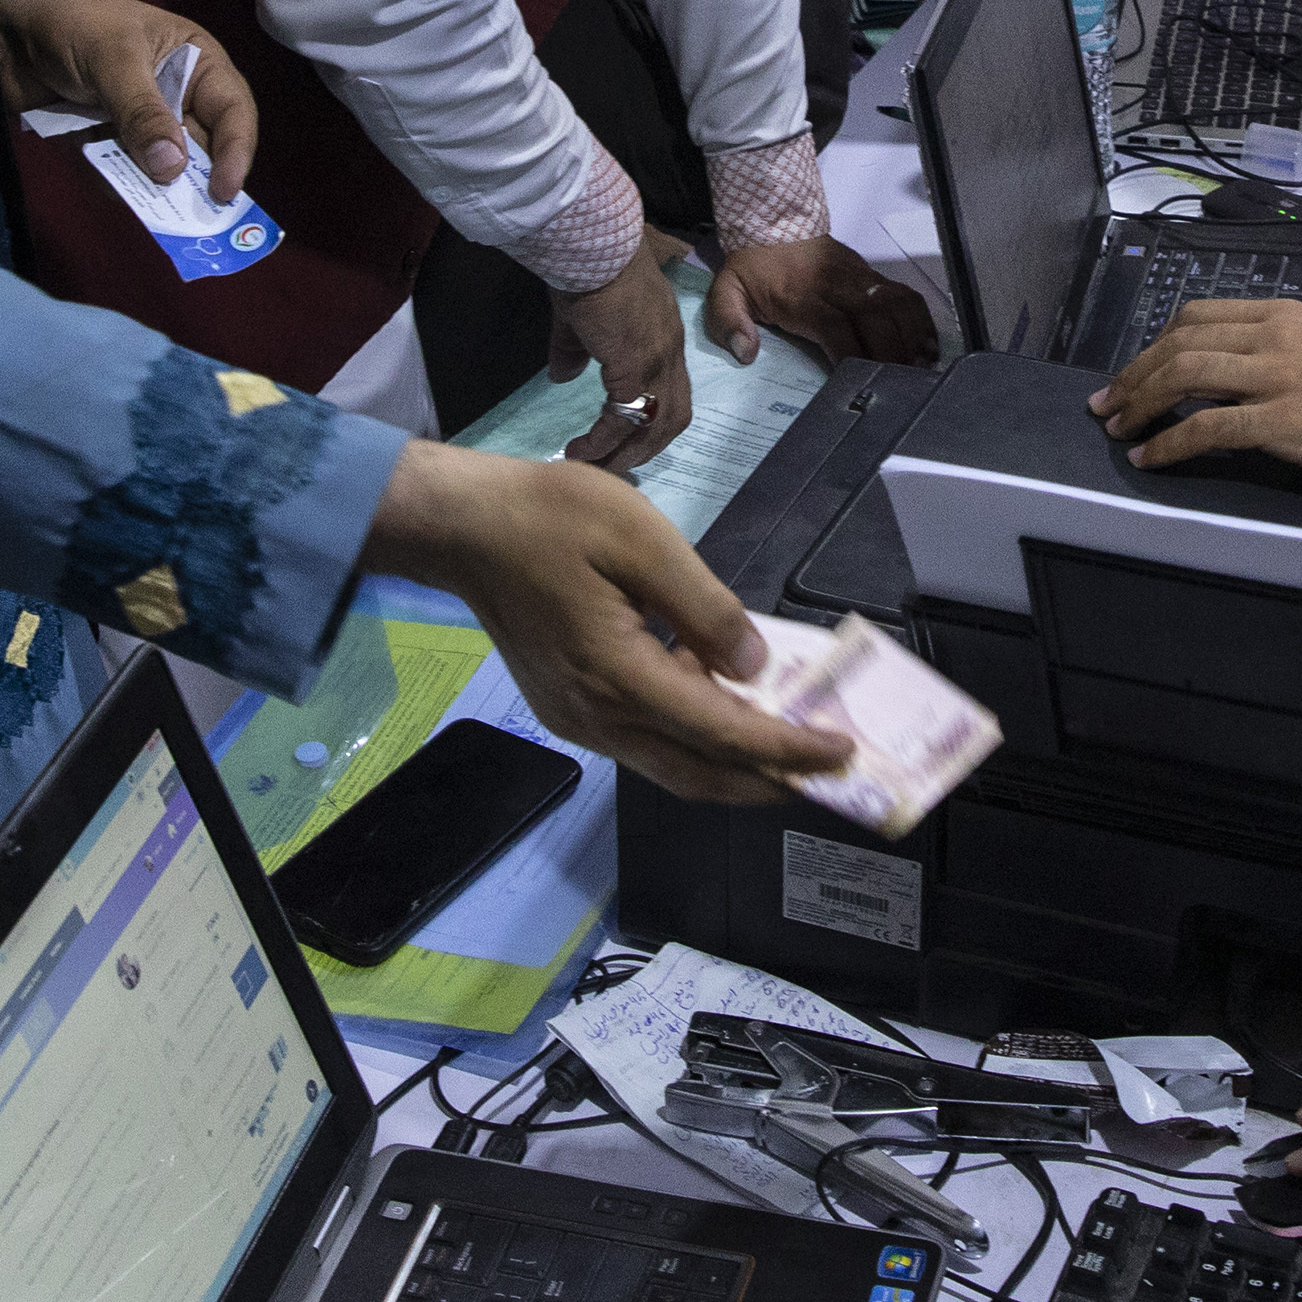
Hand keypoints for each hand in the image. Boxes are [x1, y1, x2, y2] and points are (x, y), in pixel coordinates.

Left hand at [0, 0, 253, 197]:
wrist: (2, 23)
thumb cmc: (71, 22)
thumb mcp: (113, 59)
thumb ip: (143, 114)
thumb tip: (173, 169)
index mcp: (194, 60)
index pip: (232, 110)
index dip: (236, 152)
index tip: (223, 191)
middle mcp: (175, 92)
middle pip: (202, 146)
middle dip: (197, 181)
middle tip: (195, 222)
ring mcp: (137, 118)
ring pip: (160, 165)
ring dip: (154, 188)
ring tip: (152, 214)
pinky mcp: (102, 136)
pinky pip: (120, 171)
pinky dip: (115, 185)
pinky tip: (108, 190)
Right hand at [362, 441, 845, 802]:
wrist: (461, 527)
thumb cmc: (548, 518)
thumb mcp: (641, 539)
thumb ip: (705, 607)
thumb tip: (753, 665)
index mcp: (618, 677)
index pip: (723, 733)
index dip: (788, 749)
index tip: (841, 752)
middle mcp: (597, 717)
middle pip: (698, 774)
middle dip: (768, 782)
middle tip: (826, 773)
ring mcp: (577, 719)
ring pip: (670, 765)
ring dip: (730, 762)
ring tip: (786, 742)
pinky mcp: (567, 708)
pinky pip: (642, 740)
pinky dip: (691, 737)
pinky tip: (719, 702)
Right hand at [546, 237, 687, 468]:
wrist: (591, 245)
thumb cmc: (588, 268)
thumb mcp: (582, 315)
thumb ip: (575, 349)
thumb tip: (562, 376)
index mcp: (663, 336)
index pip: (671, 390)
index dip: (654, 421)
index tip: (628, 440)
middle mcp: (669, 352)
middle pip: (673, 416)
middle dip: (646, 447)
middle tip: (616, 467)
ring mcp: (655, 359)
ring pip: (654, 425)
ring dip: (626, 453)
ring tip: (595, 468)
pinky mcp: (633, 365)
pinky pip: (622, 417)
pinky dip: (603, 440)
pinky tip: (579, 450)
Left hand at [708, 236, 931, 371]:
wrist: (772, 220)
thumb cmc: (752, 265)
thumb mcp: (726, 290)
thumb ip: (728, 321)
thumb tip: (745, 353)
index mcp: (802, 295)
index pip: (835, 329)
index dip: (851, 356)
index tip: (860, 382)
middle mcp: (837, 286)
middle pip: (875, 320)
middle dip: (891, 353)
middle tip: (902, 384)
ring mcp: (858, 278)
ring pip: (895, 305)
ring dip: (912, 336)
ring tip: (922, 366)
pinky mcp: (870, 273)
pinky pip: (902, 293)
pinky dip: (919, 318)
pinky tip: (928, 342)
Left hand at [1089, 296, 1301, 495]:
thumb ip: (1277, 353)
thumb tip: (1226, 378)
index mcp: (1286, 315)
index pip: (1198, 316)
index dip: (1154, 345)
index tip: (1132, 372)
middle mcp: (1278, 336)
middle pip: (1181, 343)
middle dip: (1133, 375)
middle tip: (1107, 405)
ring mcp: (1282, 377)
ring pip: (1185, 376)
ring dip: (1140, 404)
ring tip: (1119, 430)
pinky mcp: (1287, 422)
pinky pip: (1207, 429)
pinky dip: (1169, 444)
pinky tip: (1151, 458)